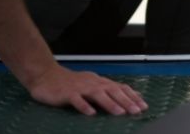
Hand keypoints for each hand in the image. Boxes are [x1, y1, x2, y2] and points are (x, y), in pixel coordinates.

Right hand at [26, 64, 148, 115]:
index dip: (133, 96)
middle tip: (137, 111)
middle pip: (112, 91)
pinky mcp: (67, 93)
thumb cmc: (70, 82)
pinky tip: (91, 113)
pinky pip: (76, 100)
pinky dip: (84, 106)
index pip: (120, 88)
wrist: (46, 75)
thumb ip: (108, 90)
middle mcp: (93, 83)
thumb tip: (128, 95)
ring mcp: (80, 88)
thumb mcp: (91, 84)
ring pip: (98, 94)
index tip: (144, 106)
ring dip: (110, 103)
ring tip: (120, 113)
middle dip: (126, 101)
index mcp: (100, 82)